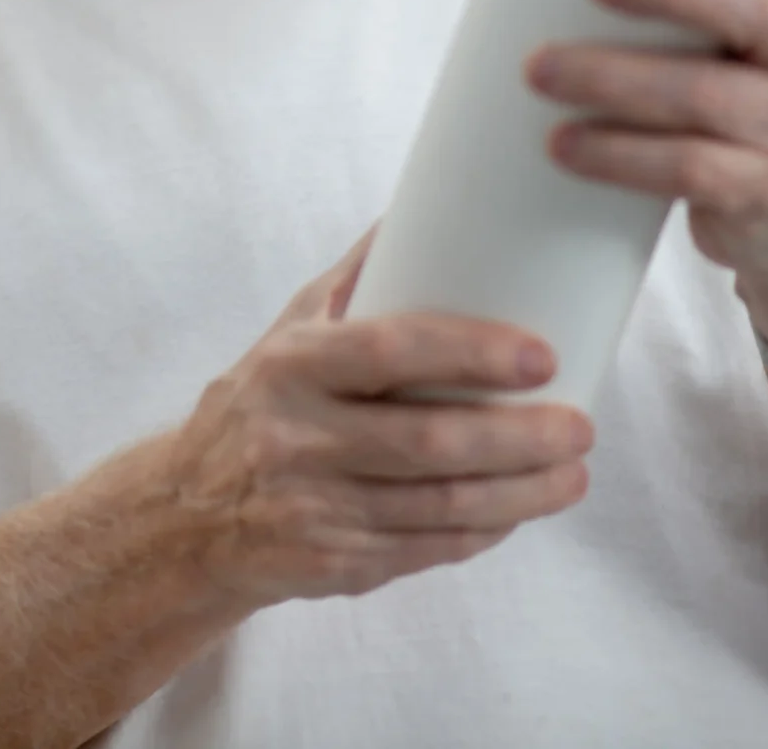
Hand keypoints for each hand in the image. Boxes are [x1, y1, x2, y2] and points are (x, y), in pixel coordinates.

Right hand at [162, 228, 595, 606]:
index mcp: (291, 365)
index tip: (541, 354)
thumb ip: (356, 279)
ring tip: (574, 472)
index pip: (389, 351)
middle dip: (519, 437)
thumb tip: (426, 203)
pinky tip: (522, 509)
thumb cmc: (261, 402)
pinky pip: (427, 549)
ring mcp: (314, 507)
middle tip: (580, 425)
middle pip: (429, 440)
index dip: (471, 352)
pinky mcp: (333, 563)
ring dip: (521, 492)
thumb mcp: (289, 332)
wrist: (187, 512)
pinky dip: (484, 530)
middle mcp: (297, 437)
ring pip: (440, 505)